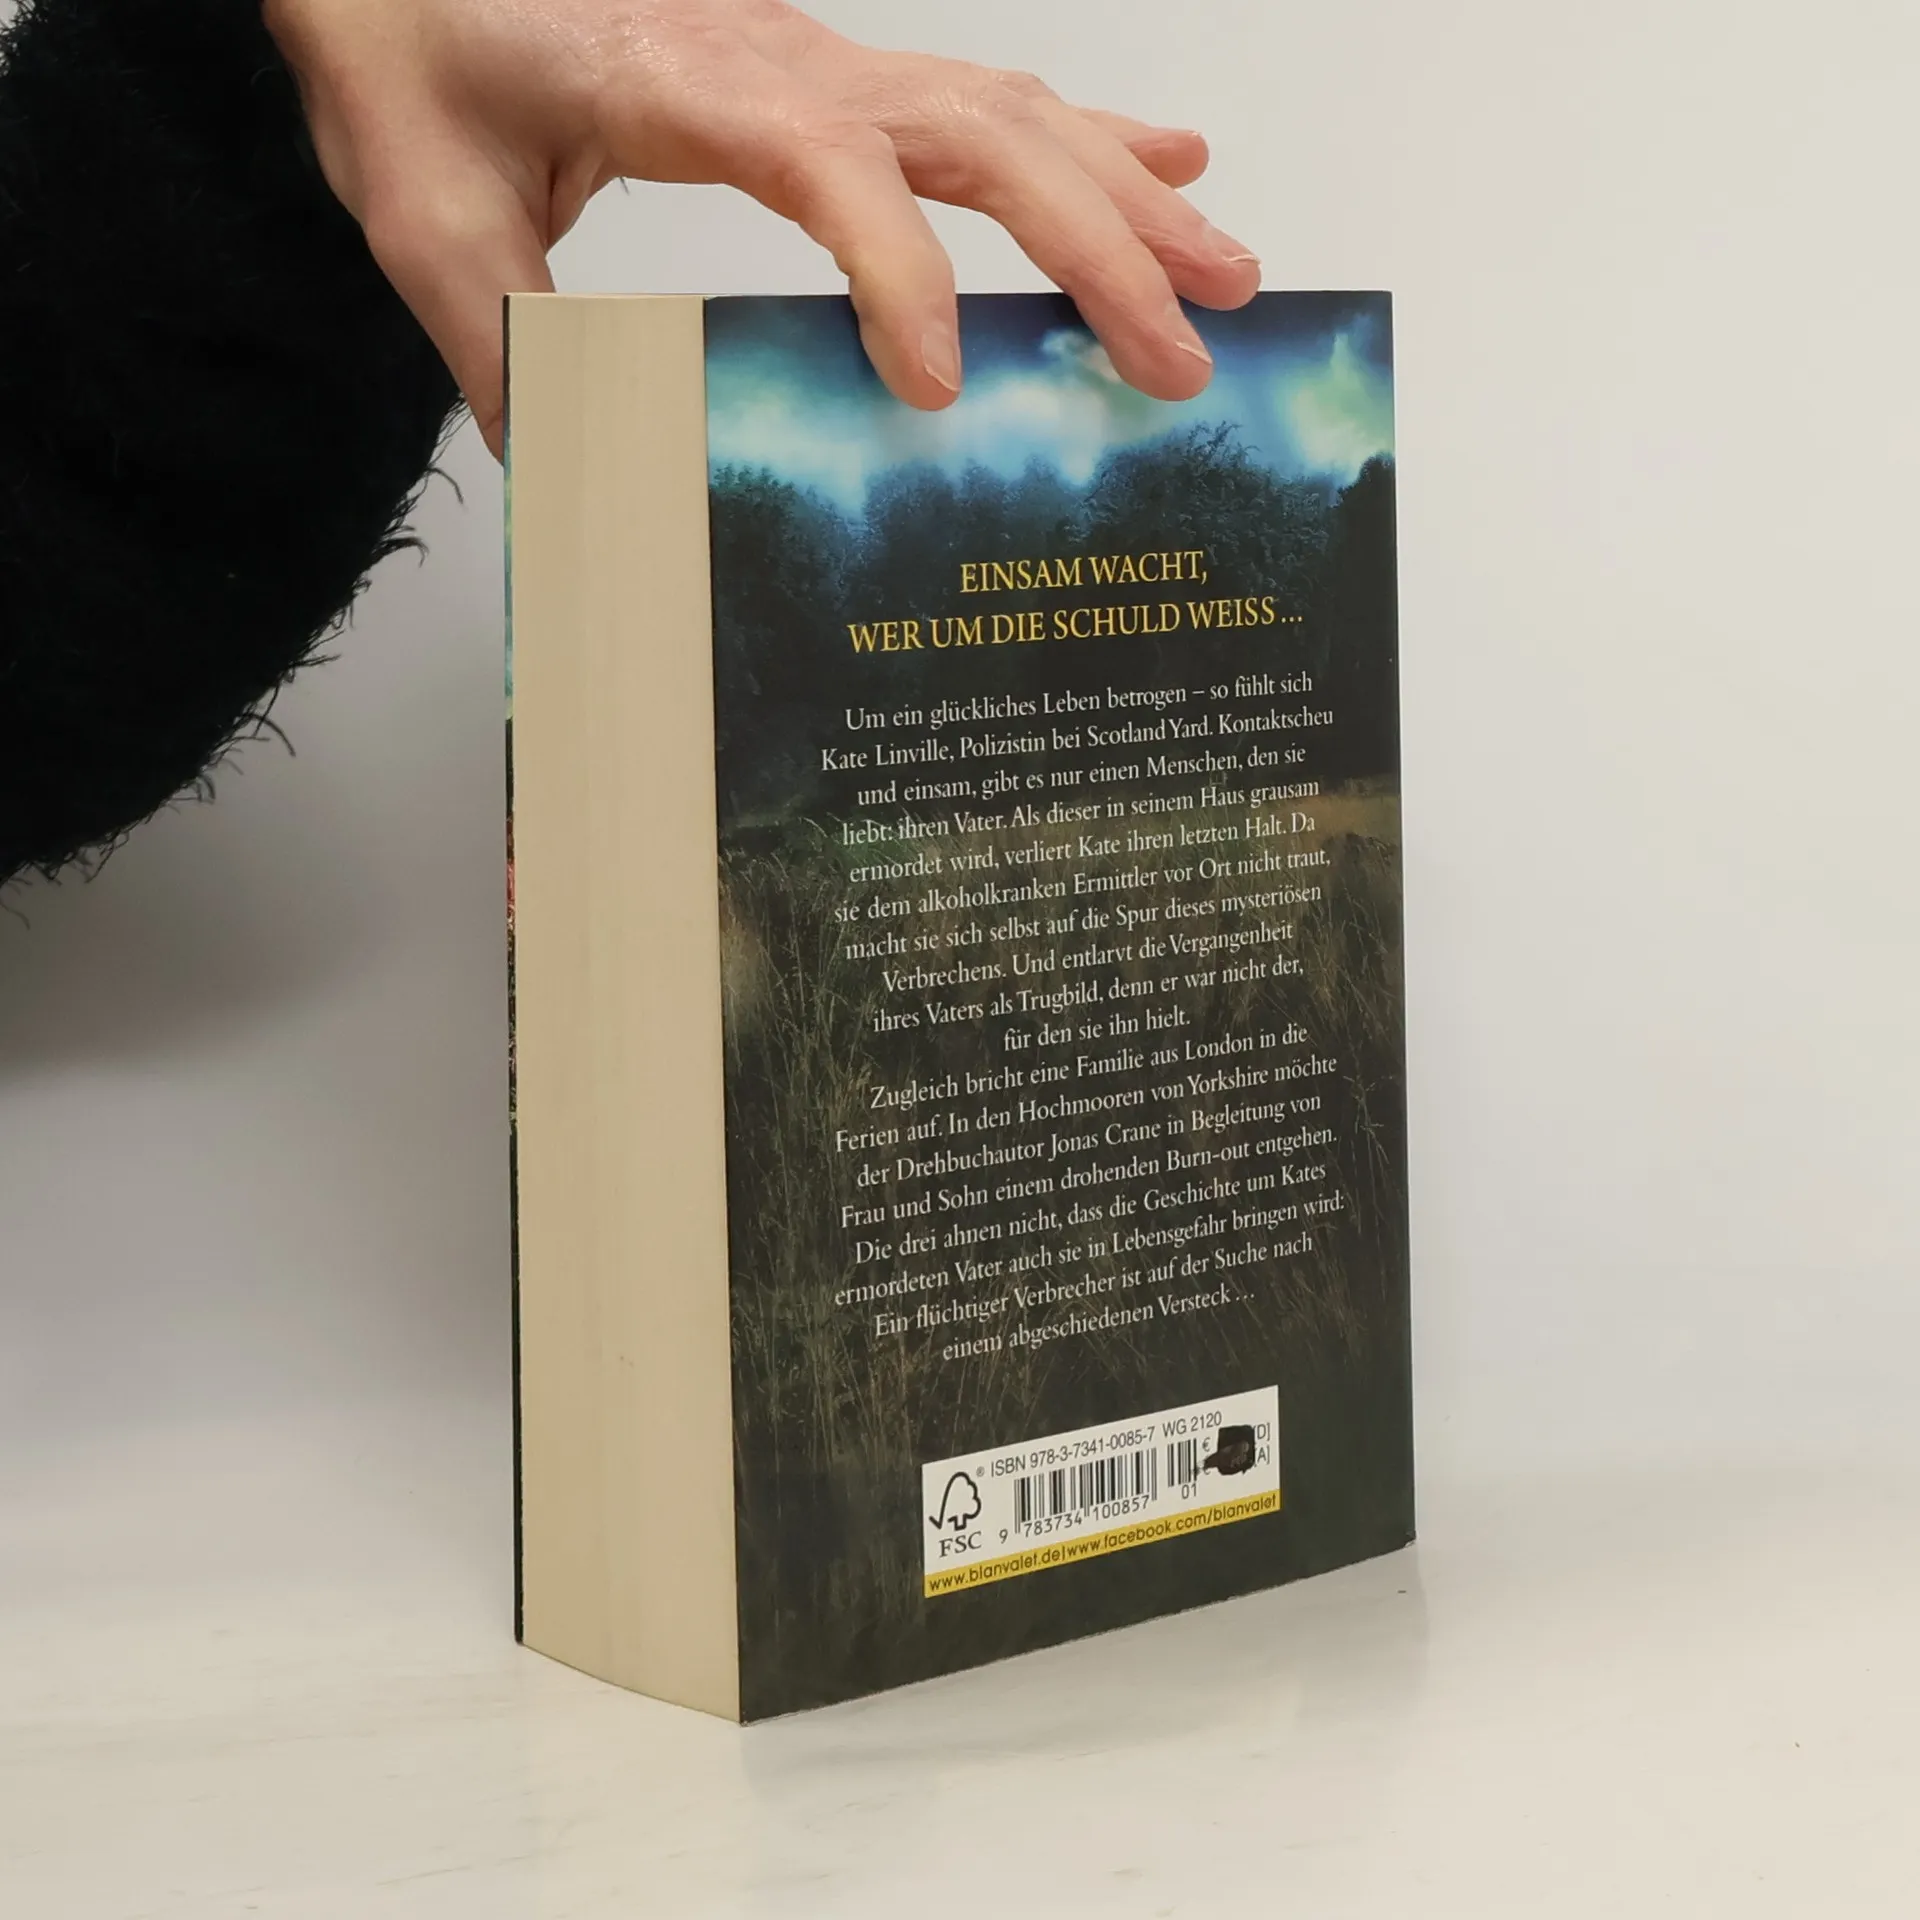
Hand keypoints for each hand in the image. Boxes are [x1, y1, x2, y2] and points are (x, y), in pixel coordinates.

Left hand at [263, 0, 1260, 457]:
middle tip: (1183, 353)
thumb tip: (575, 486)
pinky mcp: (831, 72)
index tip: (939, 388)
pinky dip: (1089, 136)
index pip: (826, 165)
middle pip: (977, 132)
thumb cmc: (409, 58)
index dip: (899, 269)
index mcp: (678, 81)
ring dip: (1127, 195)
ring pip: (1009, 108)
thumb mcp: (428, 217)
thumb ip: (503, 346)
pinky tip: (1167, 164)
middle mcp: (781, 55)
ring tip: (1228, 273)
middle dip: (1093, 246)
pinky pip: (984, 96)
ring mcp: (821, 54)